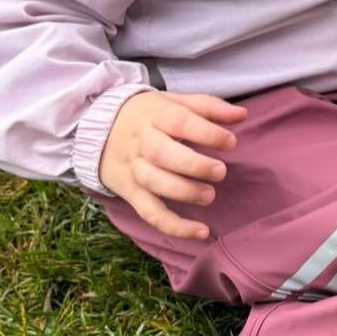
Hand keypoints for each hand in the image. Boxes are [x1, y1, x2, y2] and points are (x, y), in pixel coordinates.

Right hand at [98, 90, 248, 240]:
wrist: (95, 129)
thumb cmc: (147, 116)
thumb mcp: (173, 102)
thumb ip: (208, 107)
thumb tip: (241, 115)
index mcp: (154, 115)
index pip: (179, 121)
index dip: (206, 132)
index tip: (230, 143)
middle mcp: (141, 142)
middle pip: (162, 153)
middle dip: (193, 165)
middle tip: (221, 172)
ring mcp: (133, 168)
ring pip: (154, 183)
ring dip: (184, 192)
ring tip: (209, 196)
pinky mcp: (130, 192)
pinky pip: (150, 213)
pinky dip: (174, 226)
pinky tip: (201, 232)